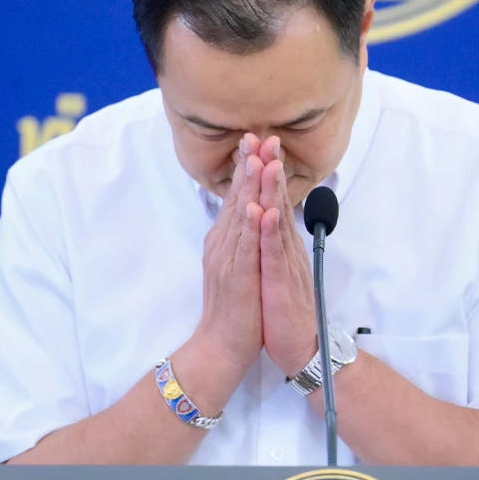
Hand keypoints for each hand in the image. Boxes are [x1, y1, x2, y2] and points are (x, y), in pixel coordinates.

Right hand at [191, 134, 265, 370]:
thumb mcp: (238, 265)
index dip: (248, 167)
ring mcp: (228, 259)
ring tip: (257, 158)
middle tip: (257, 134)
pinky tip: (254, 207)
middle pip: (236, 197)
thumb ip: (241, 239)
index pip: (238, 196)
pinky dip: (249, 227)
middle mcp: (223, 244)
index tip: (257, 139)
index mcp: (226, 240)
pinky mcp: (236, 277)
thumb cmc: (235, 308)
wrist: (221, 345)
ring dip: (249, 187)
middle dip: (248, 165)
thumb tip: (248, 214)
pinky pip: (244, 248)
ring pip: (240, 216)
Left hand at [253, 136, 318, 376]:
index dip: (266, 173)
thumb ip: (273, 244)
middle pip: (278, 202)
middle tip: (267, 136)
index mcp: (281, 245)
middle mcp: (286, 248)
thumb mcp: (276, 270)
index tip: (259, 143)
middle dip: (272, 169)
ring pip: (278, 222)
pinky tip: (263, 212)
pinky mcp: (281, 283)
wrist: (298, 347)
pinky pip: (273, 254)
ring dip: (272, 191)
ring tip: (267, 162)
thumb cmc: (284, 311)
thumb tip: (267, 220)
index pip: (272, 201)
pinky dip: (268, 232)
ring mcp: (285, 264)